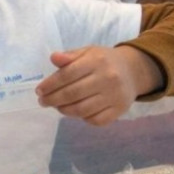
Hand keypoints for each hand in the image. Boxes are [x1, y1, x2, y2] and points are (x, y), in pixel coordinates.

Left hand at [36, 46, 162, 125]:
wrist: (133, 71)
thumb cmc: (104, 61)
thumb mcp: (88, 52)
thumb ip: (70, 56)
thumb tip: (53, 58)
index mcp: (97, 61)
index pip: (67, 74)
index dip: (50, 84)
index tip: (39, 91)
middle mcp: (107, 78)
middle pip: (73, 93)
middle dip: (53, 99)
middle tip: (43, 101)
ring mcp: (114, 96)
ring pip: (82, 109)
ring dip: (64, 110)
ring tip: (57, 106)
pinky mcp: (120, 110)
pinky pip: (96, 120)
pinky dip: (82, 118)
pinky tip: (75, 112)